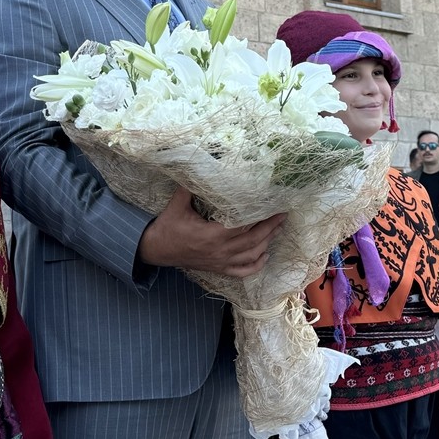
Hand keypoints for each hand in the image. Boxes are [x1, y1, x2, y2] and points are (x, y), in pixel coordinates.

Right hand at [137, 186, 285, 277]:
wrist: (156, 250)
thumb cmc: (168, 226)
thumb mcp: (177, 204)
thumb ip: (189, 187)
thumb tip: (197, 166)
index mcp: (212, 234)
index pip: (244, 226)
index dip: (261, 218)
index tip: (273, 207)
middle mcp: (220, 250)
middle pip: (253, 241)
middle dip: (270, 228)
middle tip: (283, 216)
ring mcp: (220, 262)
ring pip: (251, 256)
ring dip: (267, 243)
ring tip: (277, 230)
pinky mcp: (218, 269)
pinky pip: (242, 272)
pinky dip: (256, 265)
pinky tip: (264, 256)